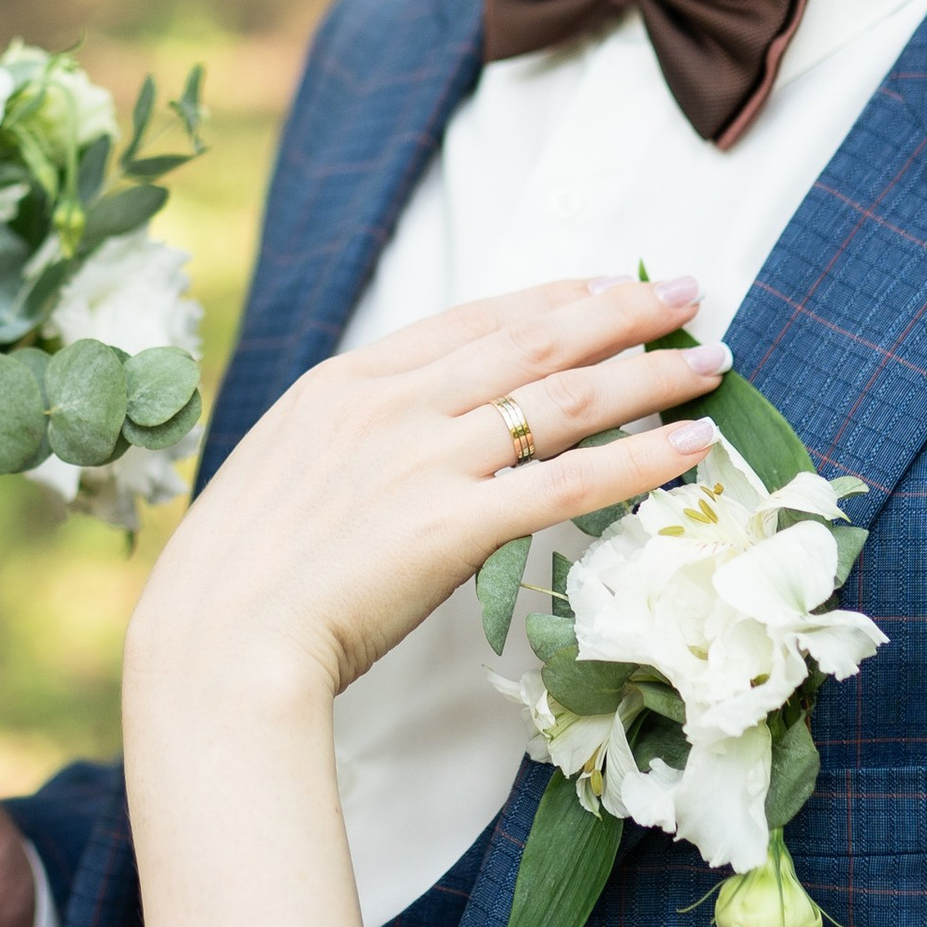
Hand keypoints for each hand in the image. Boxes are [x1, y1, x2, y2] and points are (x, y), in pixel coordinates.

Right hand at [129, 274, 725, 716]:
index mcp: (345, 385)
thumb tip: (396, 448)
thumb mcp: (284, 476)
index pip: (471, 322)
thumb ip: (348, 446)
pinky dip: (638, 461)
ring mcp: (425, 462)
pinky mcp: (455, 527)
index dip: (551, 299)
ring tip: (708, 362)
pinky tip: (687, 448)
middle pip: (533, 341)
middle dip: (619, 312)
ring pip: (565, 400)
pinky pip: (569, 483)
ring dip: (648, 375)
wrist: (218, 641)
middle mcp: (392, 407)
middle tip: (685, 293)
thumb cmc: (236, 581)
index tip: (604, 286)